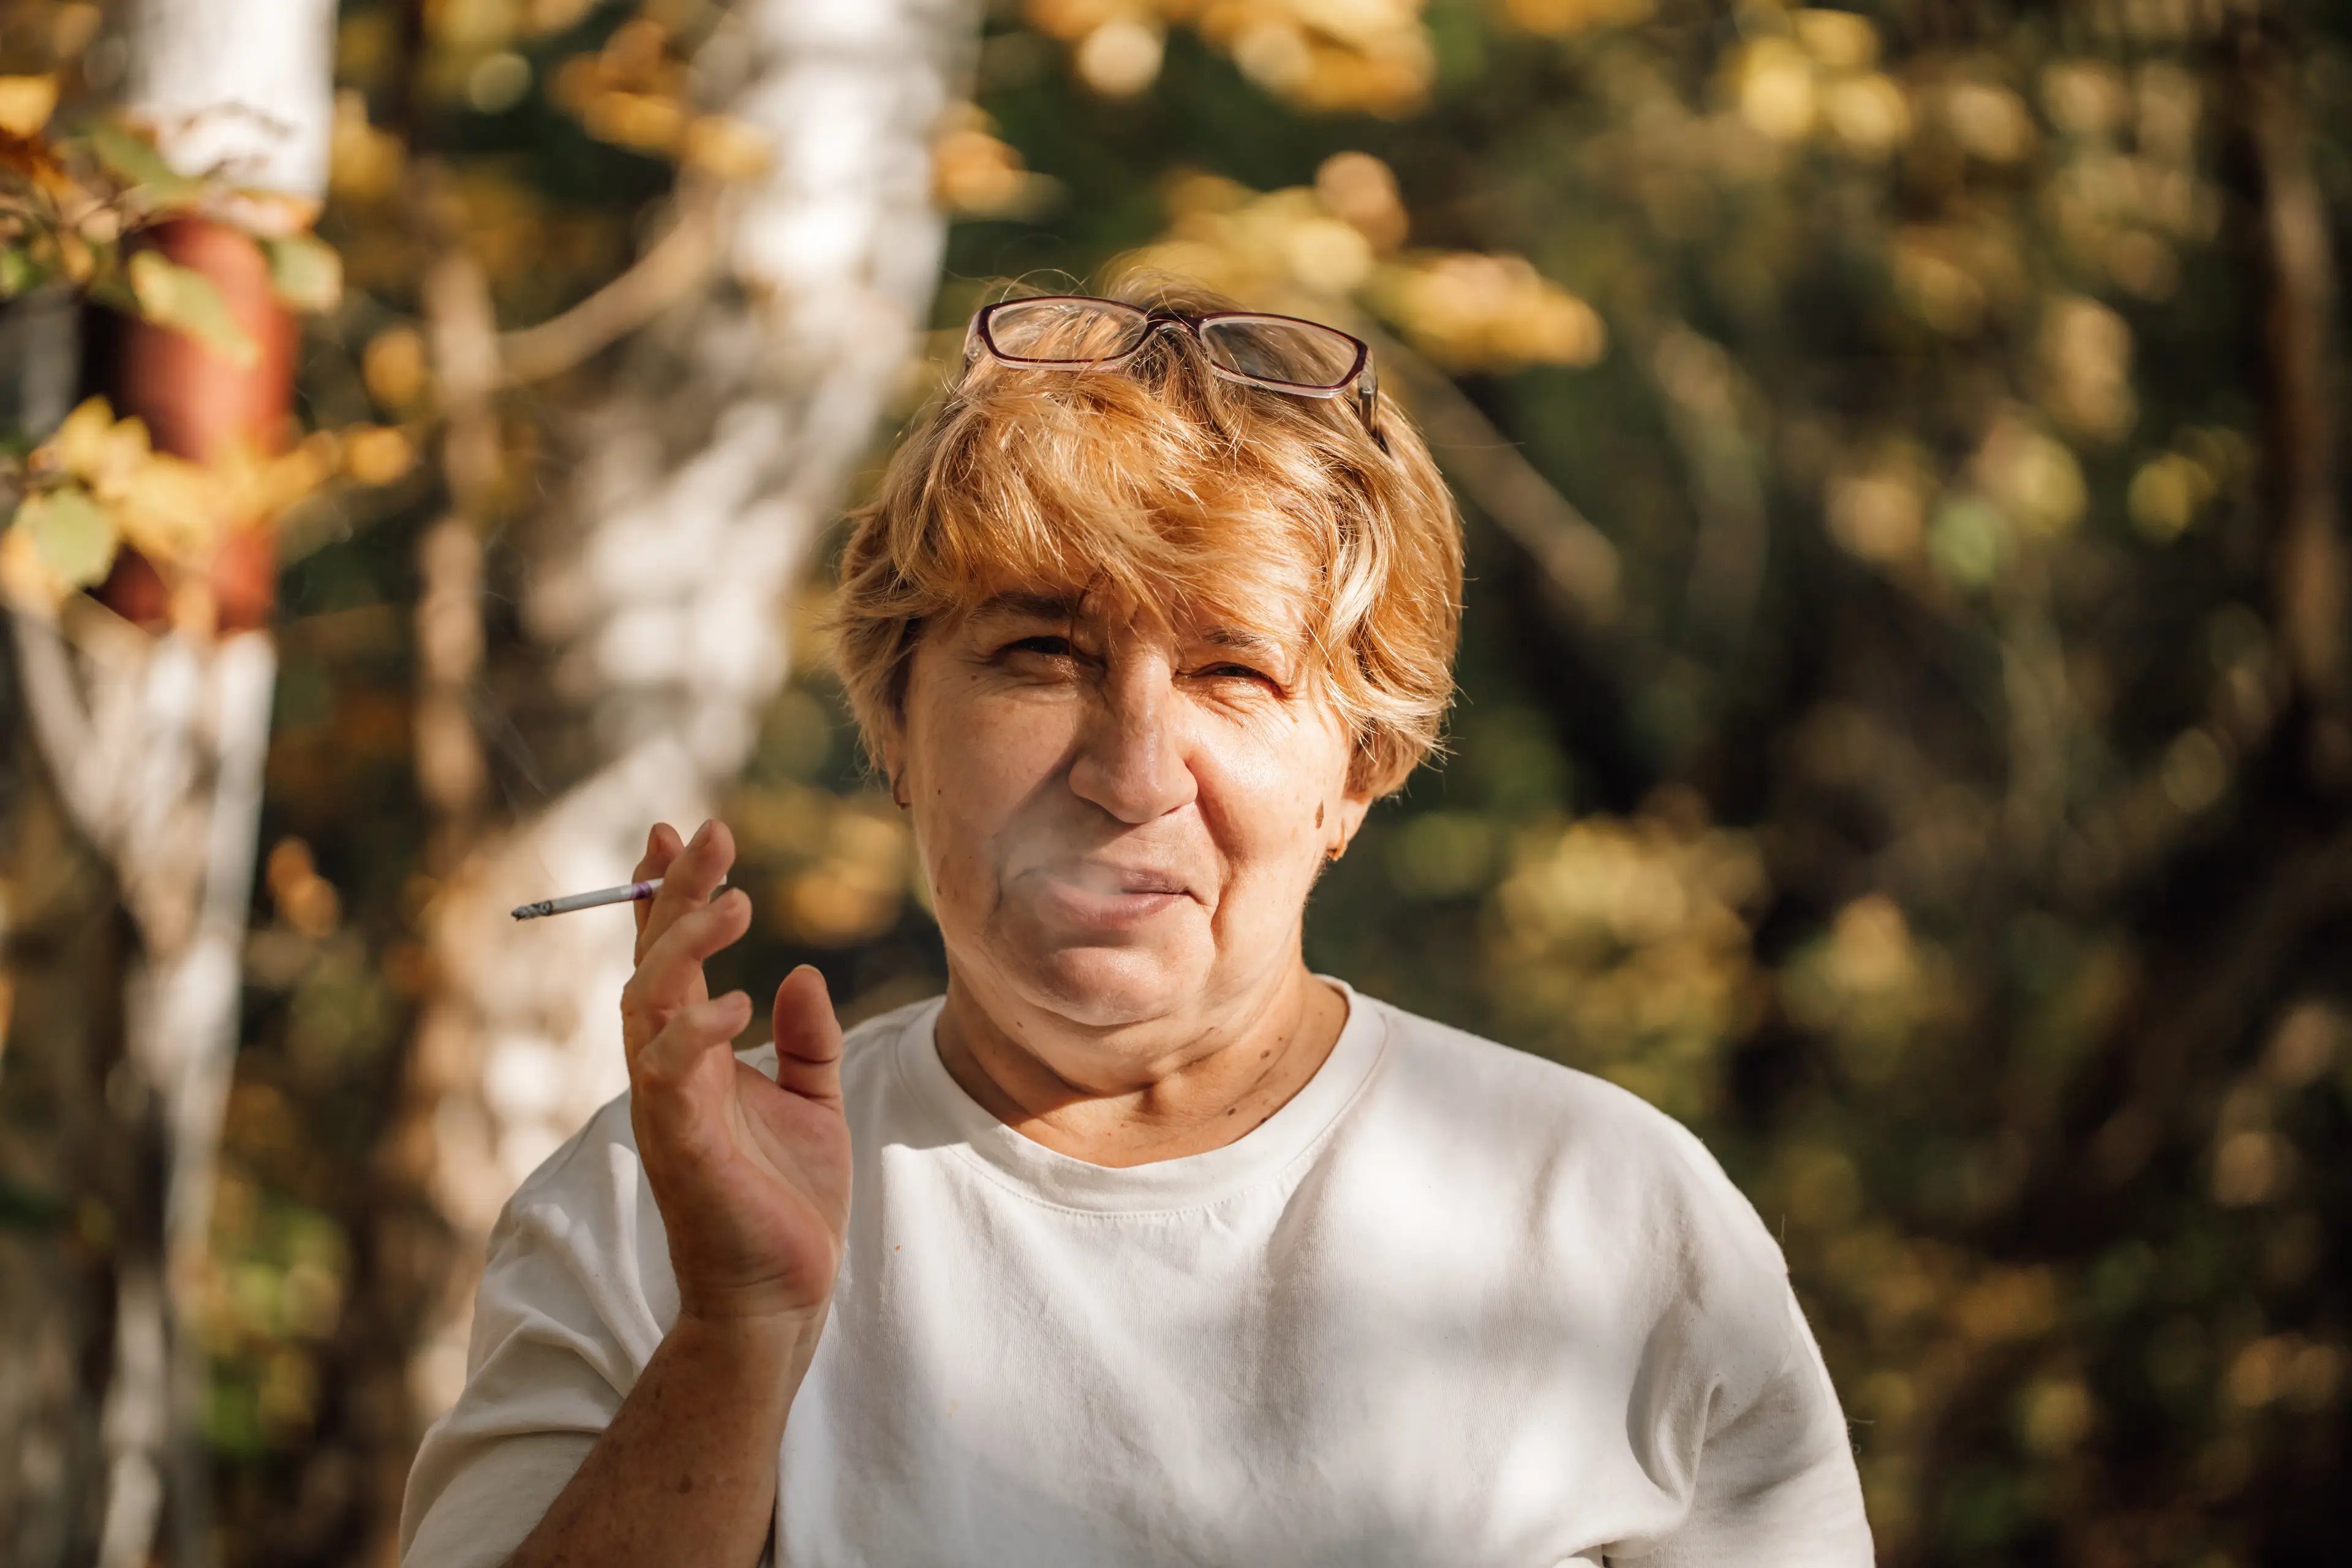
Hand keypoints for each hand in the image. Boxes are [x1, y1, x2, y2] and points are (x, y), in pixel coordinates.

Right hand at [620, 820, 850, 1338]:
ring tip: (736, 899)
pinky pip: (669, 1075)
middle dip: (674, 895)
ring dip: (684, 947)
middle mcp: (667, 1073)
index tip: (681, 832)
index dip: (667, 896)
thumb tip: (798, 973)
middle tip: (710, 833)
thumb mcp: (814, 1100)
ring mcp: (667, 1109)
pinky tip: (736, 1002)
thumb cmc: (788, 1202)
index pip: (669, 960)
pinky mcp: (682, 1148)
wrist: (783, 1296)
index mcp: (693, 1058)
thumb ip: (808, 1038)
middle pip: (651, 962)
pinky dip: (696, 1032)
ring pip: (647, 1005)